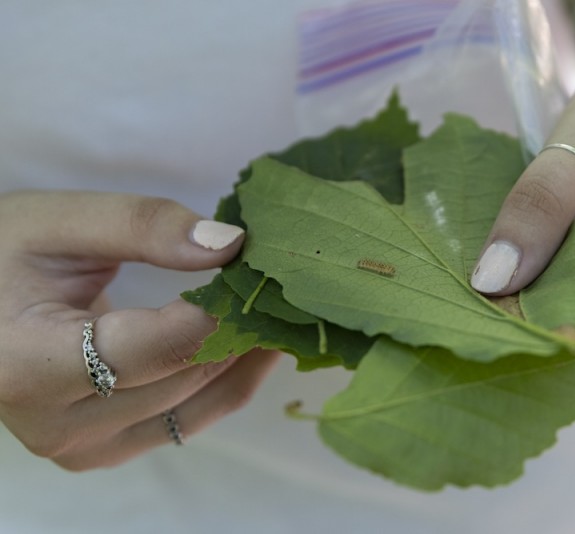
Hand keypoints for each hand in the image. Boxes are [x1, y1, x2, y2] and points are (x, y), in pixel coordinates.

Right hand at [0, 190, 279, 468]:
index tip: (262, 269)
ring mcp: (84, 448)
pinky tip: (260, 339)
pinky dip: (232, 379)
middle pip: (183, 375)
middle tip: (288, 280)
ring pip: (200, 404)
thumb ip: (141, 225)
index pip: (153, 346)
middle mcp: (55, 424)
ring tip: (284, 305)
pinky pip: (192, 419)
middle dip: (243, 325)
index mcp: (27, 365)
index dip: (218, 309)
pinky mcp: (108, 449)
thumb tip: (229, 244)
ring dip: (248, 354)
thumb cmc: (3, 257)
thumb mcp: (58, 222)